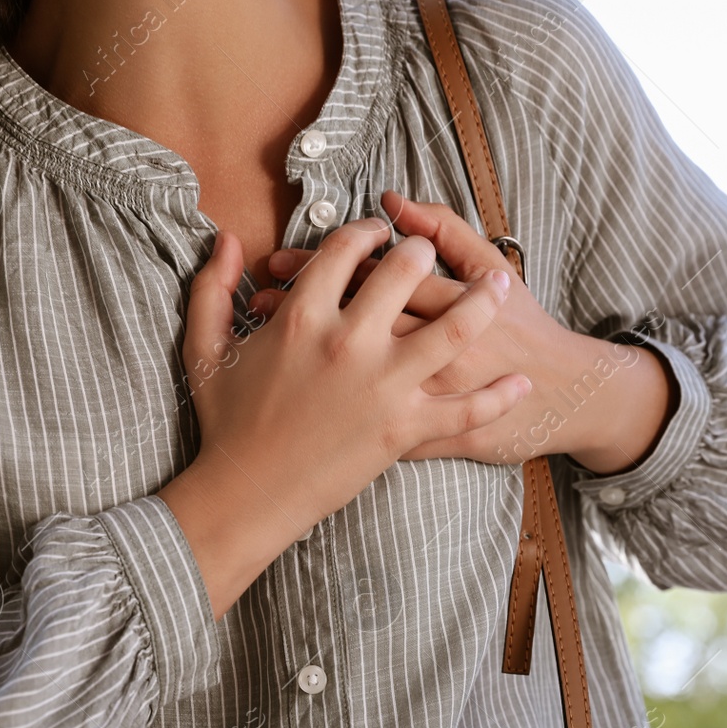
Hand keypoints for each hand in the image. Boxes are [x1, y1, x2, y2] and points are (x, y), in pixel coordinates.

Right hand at [157, 219, 529, 617]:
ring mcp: (384, 386)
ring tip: (500, 285)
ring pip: (453, 327)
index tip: (377, 233)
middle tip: (431, 253)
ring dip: (483, 301)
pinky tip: (520, 382)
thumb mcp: (206, 349)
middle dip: (422, 252)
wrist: (246, 494)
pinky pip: (466, 409)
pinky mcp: (405, 428)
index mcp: (303, 316)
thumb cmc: (226, 423)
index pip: (346, 250)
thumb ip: (213, 288)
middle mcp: (351, 342)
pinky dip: (499, 396)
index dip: (365, 233)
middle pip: (405, 271)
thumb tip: (228, 239)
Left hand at [250, 191, 674, 472]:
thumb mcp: (493, 267)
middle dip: (295, 301)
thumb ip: (447, 228)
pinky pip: (356, 424)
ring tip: (267, 326)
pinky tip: (292, 390)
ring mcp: (414, 397)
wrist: (565, 394)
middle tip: (261, 290)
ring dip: (298, 349)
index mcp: (435, 304)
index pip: (360, 275)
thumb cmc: (526, 327)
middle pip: (340, 319)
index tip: (280, 260)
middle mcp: (416, 350)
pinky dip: (320, 411)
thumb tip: (393, 199)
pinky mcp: (417, 436)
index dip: (310, 268)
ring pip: (340, 372)